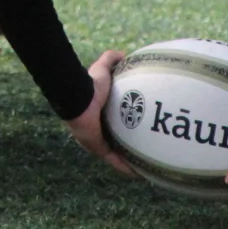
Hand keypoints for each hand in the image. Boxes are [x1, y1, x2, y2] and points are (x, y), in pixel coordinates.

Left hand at [64, 50, 137, 177]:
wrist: (78, 97)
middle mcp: (97, 131)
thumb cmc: (89, 83)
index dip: (127, 129)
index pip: (114, 126)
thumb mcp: (103, 68)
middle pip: (116, 143)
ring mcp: (96, 141)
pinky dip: (126, 168)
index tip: (141, 131)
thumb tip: (125, 54)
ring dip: (130, 163)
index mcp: (99, 115)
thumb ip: (111, 59)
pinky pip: (114, 161)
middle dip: (130, 149)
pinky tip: (139, 174)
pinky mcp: (98, 148)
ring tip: (147, 168)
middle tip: (148, 151)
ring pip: (116, 156)